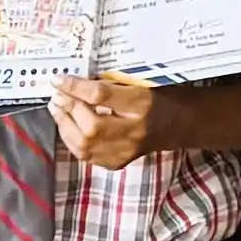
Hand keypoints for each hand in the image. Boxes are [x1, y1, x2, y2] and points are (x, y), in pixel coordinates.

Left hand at [46, 72, 162, 168]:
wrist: (184, 123)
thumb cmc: (163, 94)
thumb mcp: (142, 80)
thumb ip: (112, 82)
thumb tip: (78, 80)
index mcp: (142, 104)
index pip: (101, 96)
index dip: (75, 87)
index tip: (58, 79)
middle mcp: (134, 131)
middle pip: (91, 125)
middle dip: (68, 109)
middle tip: (57, 95)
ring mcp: (125, 151)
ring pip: (85, 145)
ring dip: (65, 125)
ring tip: (57, 108)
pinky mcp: (118, 162)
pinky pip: (87, 156)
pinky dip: (72, 140)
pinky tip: (67, 127)